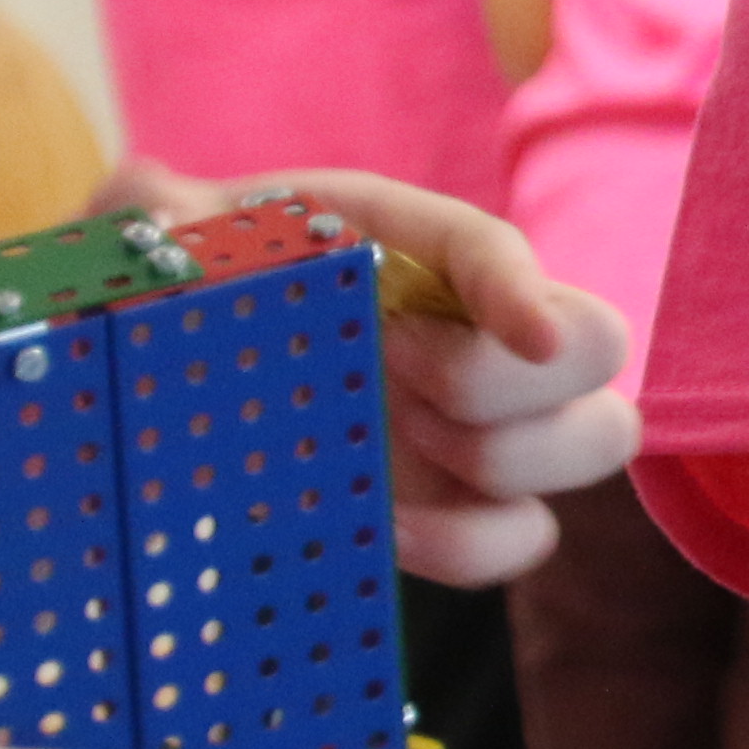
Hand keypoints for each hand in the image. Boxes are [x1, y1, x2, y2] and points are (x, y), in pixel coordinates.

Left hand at [102, 161, 641, 582]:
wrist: (167, 390)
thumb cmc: (182, 302)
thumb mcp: (152, 249)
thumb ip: (149, 216)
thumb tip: (159, 204)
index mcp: (406, 247)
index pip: (496, 250)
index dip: (523, 289)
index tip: (528, 336)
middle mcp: (475, 328)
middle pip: (597, 344)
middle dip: (507, 381)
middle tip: (395, 382)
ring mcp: (485, 423)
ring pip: (598, 435)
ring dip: (511, 457)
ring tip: (393, 453)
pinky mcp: (466, 506)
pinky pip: (526, 533)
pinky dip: (476, 544)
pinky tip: (390, 531)